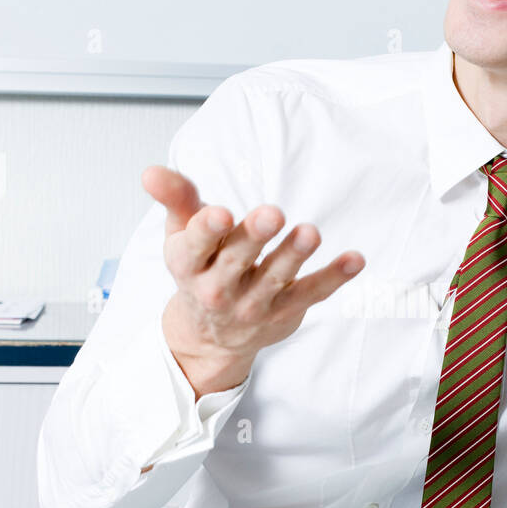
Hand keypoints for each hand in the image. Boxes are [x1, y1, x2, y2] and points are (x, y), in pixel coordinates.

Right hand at [142, 165, 364, 398]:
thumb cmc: (200, 268)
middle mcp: (218, 289)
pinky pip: (311, 293)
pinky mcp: (285, 312)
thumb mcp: (181, 234)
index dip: (206, 230)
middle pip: (236, 261)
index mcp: (189, 265)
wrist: (211, 335)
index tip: (221, 214)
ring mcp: (253, 304)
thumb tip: (151, 172)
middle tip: (273, 213)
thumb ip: (175, 199)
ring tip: (311, 232)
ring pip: (275, 279)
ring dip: (294, 255)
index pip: (194, 247)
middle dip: (255, 237)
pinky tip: (355, 259)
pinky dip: (334, 278)